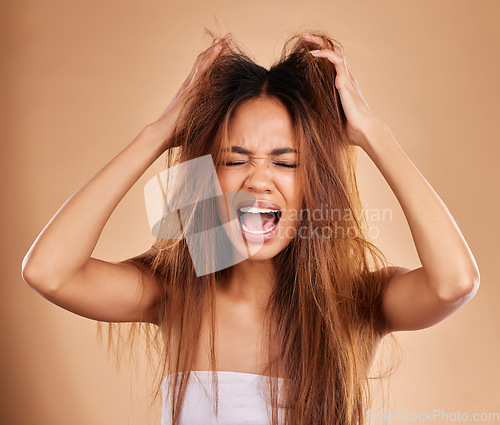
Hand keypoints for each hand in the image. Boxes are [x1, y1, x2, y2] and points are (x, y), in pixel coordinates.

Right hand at [149, 33, 232, 145]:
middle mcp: (189, 85)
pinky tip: (219, 48)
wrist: (162, 134)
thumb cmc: (176, 134)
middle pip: (204, 61)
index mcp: (190, 92)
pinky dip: (211, 57)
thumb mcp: (195, 126)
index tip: (223, 51)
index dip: (213, 60)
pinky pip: (203, 68)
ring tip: (227, 37)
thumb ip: (203, 123)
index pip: (203, 71)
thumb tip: (216, 131)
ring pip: (204, 61)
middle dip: (217, 49)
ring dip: (216, 48)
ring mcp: (189, 85)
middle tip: (228, 37)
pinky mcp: (191, 88)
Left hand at [302, 33, 385, 148]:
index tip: (306, 49)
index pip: (333, 63)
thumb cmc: (349, 129)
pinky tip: (312, 54)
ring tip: (306, 38)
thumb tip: (307, 118)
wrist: (363, 131)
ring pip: (335, 52)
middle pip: (334, 52)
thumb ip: (323, 111)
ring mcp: (347, 78)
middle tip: (305, 37)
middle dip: (319, 43)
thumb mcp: (332, 116)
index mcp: (344, 85)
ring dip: (319, 43)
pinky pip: (335, 60)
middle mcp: (346, 78)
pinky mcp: (345, 81)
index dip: (322, 53)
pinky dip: (324, 54)